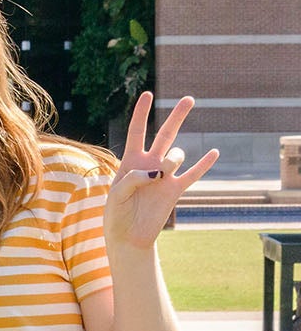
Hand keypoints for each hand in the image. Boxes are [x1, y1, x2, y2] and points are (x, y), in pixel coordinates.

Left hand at [105, 92, 217, 251]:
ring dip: (172, 159)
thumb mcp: (117, 194)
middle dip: (177, 116)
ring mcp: (165, 176)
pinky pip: (193, 174)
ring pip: (176, 155)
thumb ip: (133, 179)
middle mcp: (150, 164)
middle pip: (165, 134)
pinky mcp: (175, 190)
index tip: (148, 94)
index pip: (137, 131)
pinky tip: (214, 152)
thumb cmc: (116, 213)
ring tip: (162, 173)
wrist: (128, 236)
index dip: (141, 113)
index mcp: (131, 161)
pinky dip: (204, 164)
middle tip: (189, 99)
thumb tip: (158, 172)